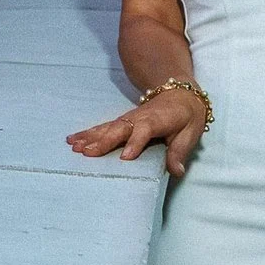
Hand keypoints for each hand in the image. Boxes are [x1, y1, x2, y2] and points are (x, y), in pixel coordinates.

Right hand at [66, 87, 205, 176]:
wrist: (180, 93)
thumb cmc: (186, 115)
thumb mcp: (191, 133)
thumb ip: (180, 151)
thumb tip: (176, 172)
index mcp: (157, 120)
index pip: (145, 130)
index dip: (135, 143)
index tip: (125, 157)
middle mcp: (138, 118)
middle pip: (119, 128)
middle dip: (103, 141)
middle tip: (87, 153)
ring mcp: (128, 119)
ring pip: (107, 127)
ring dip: (90, 137)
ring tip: (74, 147)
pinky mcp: (121, 121)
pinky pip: (103, 127)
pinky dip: (87, 133)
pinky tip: (73, 139)